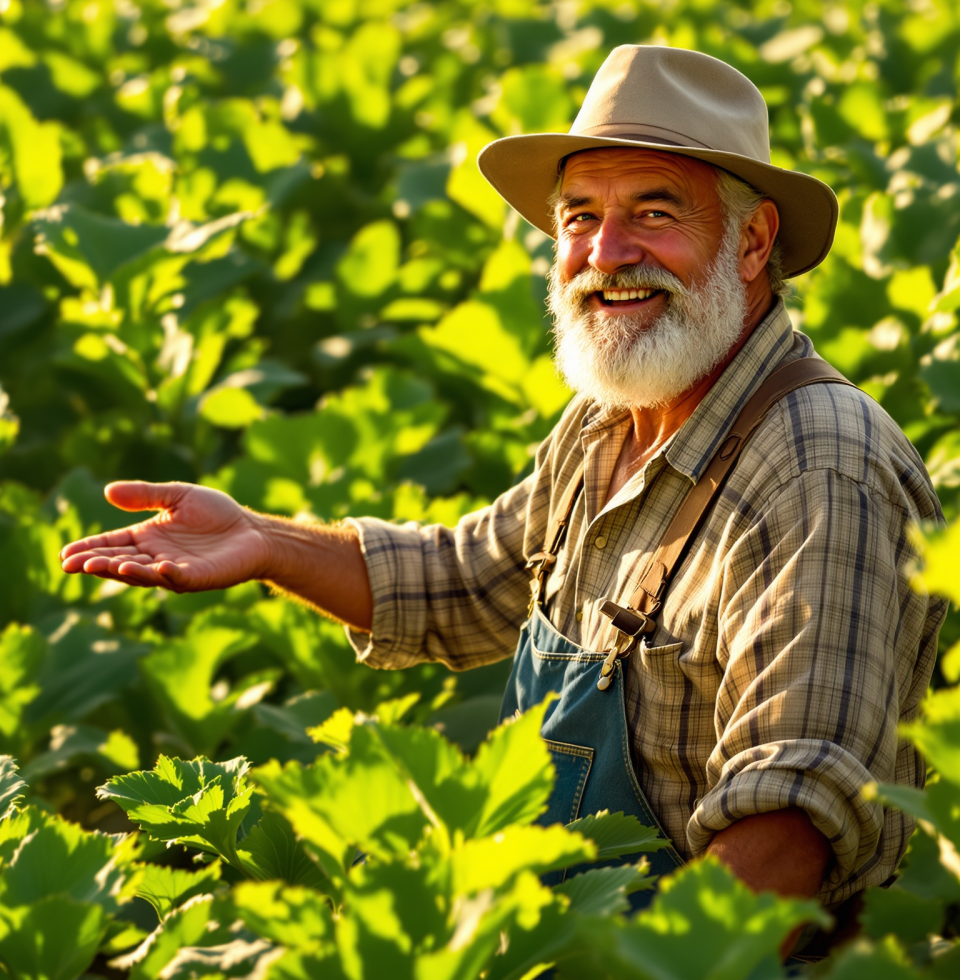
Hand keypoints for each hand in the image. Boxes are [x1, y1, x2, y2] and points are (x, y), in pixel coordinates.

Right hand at [60, 482, 271, 591]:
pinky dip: (167, 575)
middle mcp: (156, 558)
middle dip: (96, 563)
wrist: (253, 531)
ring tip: (101, 566)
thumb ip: (145, 495)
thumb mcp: (177, 496)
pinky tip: (157, 568)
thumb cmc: (217, 515)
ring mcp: (176, 570)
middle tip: (72, 564)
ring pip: (143, 575)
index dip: (88, 549)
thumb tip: (107, 490)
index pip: (111, 545)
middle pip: (120, 562)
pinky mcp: (199, 577)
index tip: (65, 555)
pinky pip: (180, 578)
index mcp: (147, 539)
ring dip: (123, 571)